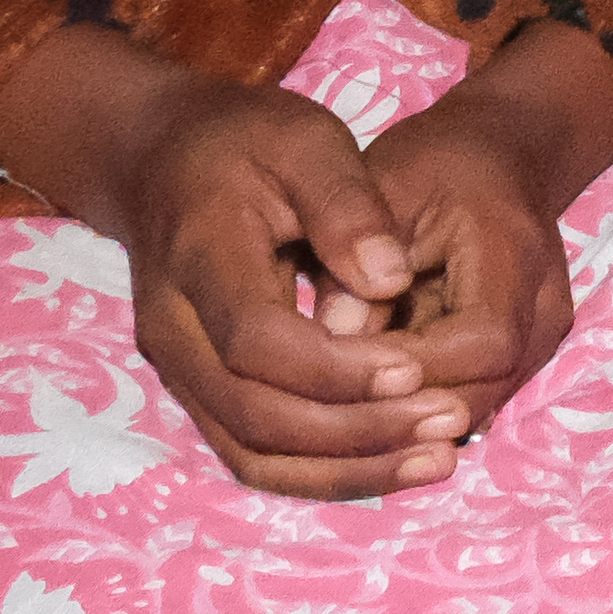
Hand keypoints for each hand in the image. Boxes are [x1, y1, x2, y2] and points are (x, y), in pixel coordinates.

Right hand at [0, 19, 612, 500]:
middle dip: (358, 431)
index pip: (258, 342)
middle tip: (449, 419)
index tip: (417, 367)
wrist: (163, 162)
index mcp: (198, 258)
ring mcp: (180, 371)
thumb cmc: (245, 142)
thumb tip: (392, 279)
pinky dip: (325, 473)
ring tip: (439, 458)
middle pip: (256, 416)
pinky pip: (256, 457)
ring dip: (348, 469)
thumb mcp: (305, 140)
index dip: (337, 368)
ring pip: (254, 454)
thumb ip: (347, 205)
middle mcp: (175, 330)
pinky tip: (397, 464)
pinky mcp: (201, 394)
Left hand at [312, 26, 612, 447]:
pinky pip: (476, 394)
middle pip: (484, 387)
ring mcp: (542, 337)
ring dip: (412, 407)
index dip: (413, 368)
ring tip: (346, 394)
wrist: (498, 153)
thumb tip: (332, 337)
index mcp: (515, 256)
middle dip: (404, 401)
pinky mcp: (525, 352)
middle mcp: (544, 308)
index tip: (336, 367)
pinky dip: (425, 398)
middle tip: (328, 396)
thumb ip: (356, 260)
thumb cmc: (433, 164)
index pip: (482, 344)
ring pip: (479, 403)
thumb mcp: (382, 191)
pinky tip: (374, 387)